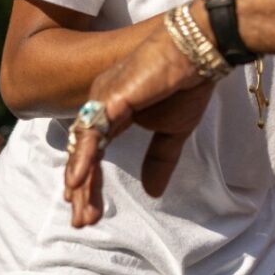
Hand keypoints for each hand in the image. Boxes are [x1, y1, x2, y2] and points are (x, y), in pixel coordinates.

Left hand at [63, 23, 216, 226]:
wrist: (199, 52)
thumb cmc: (187, 83)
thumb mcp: (174, 131)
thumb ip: (160, 159)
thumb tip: (153, 192)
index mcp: (114, 109)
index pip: (96, 152)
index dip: (90, 182)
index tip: (88, 210)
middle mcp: (101, 104)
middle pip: (84, 154)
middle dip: (82, 191)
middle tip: (81, 222)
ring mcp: (104, 100)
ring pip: (84, 149)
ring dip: (81, 183)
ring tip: (80, 213)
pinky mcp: (113, 99)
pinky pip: (92, 134)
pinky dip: (83, 159)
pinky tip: (75, 182)